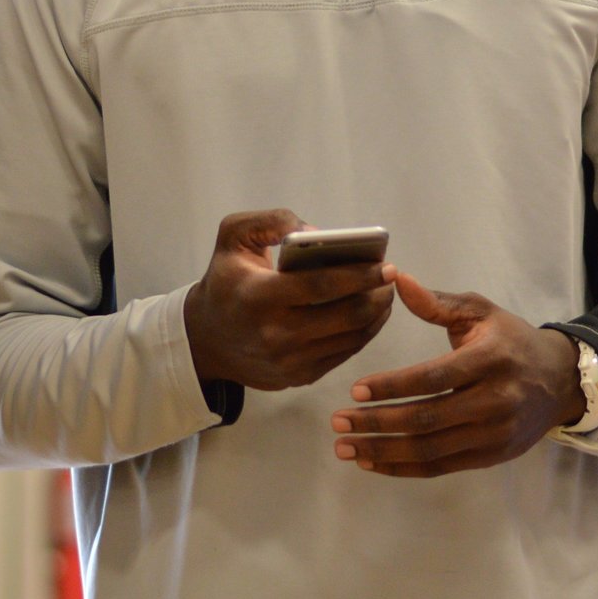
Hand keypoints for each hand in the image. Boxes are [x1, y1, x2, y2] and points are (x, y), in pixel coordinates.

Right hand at [182, 210, 395, 390]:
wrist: (205, 340)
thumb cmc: (226, 280)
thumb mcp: (234, 236)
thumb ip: (273, 221)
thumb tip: (320, 232)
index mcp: (258, 297)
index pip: (321, 286)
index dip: (359, 275)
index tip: (387, 264)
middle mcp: (275, 334)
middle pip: (346, 316)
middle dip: (377, 295)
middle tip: (392, 276)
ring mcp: (289, 361)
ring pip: (352, 337)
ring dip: (377, 314)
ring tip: (386, 292)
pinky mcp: (299, 377)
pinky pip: (344, 353)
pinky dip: (364, 332)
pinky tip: (371, 313)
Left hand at [329, 273, 584, 477]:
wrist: (560, 380)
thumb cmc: (510, 340)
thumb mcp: (480, 311)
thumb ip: (436, 302)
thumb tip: (395, 279)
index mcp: (489, 359)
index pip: (434, 378)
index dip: (392, 386)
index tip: (355, 389)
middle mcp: (495, 400)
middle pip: (427, 419)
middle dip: (377, 422)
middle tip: (338, 421)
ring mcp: (494, 434)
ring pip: (430, 449)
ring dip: (383, 451)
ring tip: (345, 447)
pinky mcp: (491, 456)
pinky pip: (440, 467)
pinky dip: (403, 467)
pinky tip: (373, 462)